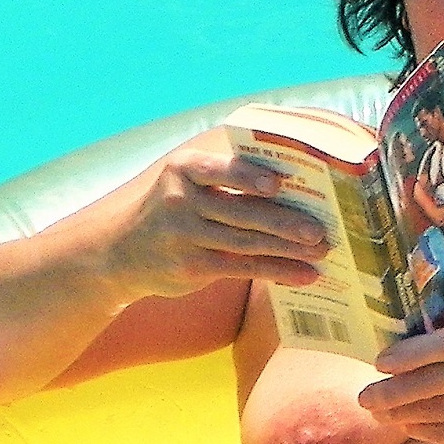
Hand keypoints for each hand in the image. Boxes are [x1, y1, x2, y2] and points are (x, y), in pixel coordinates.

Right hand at [105, 128, 329, 300]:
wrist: (120, 251)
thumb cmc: (171, 209)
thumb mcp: (185, 183)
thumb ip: (225, 179)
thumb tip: (292, 185)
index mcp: (184, 169)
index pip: (220, 170)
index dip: (249, 177)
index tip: (278, 184)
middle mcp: (181, 201)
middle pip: (243, 212)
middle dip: (286, 221)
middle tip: (321, 229)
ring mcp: (185, 236)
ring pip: (247, 242)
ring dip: (289, 248)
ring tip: (322, 249)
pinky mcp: (192, 267)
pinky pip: (243, 268)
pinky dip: (278, 270)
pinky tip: (304, 274)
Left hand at [359, 319, 443, 443]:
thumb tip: (406, 338)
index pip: (442, 345)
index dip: (405, 355)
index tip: (378, 363)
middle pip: (432, 380)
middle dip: (391, 390)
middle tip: (364, 396)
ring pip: (435, 409)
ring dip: (400, 413)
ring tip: (379, 413)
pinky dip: (422, 430)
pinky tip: (407, 426)